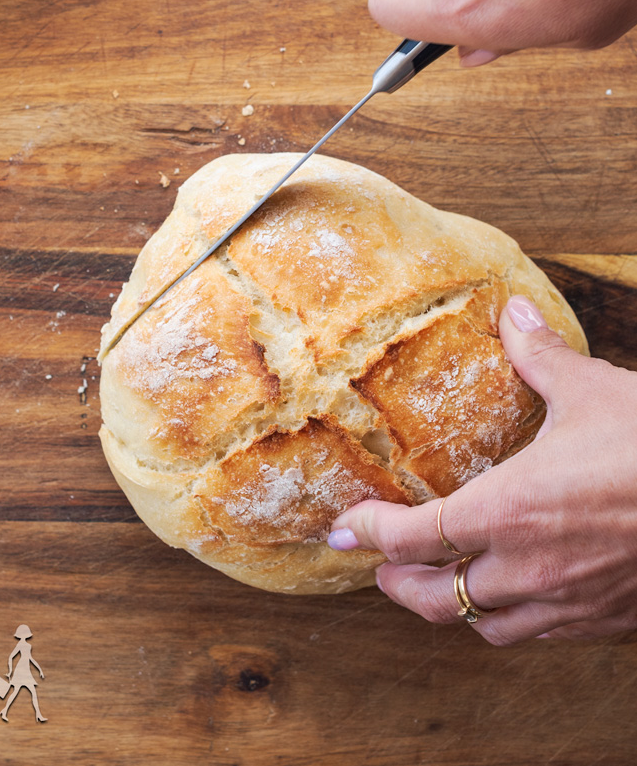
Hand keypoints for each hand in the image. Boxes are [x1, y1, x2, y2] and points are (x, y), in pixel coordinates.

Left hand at [327, 297, 636, 643]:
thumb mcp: (592, 391)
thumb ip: (540, 357)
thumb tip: (513, 313)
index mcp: (508, 511)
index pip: (414, 537)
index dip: (372, 533)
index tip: (345, 529)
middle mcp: (527, 568)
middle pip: (437, 597)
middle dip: (398, 584)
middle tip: (380, 566)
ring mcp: (566, 603)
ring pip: (486, 626)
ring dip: (452, 607)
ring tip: (439, 585)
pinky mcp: (603, 623)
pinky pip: (538, 634)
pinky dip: (509, 620)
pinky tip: (513, 598)